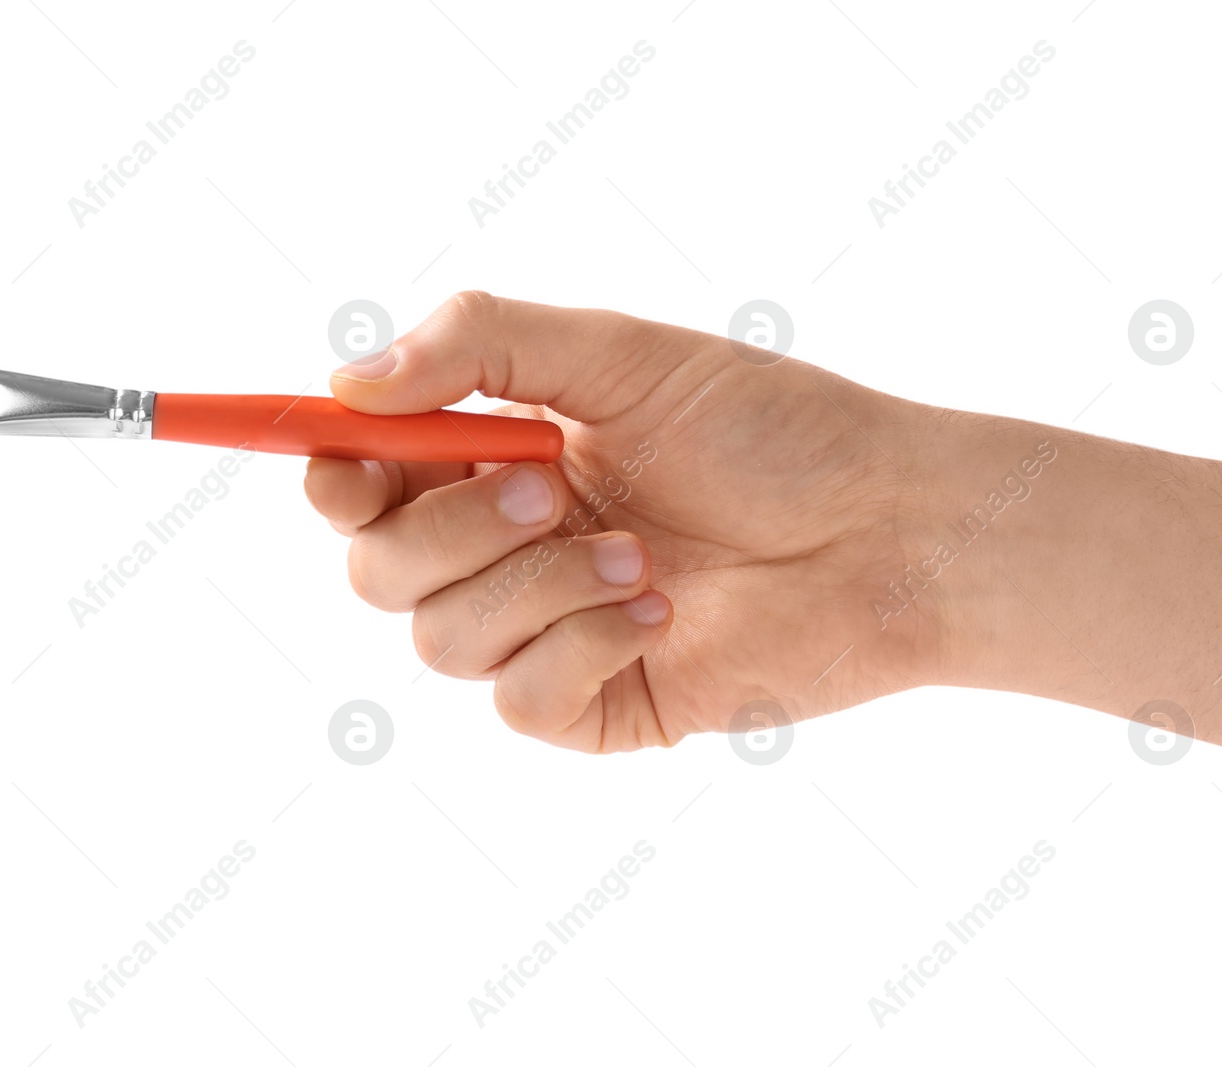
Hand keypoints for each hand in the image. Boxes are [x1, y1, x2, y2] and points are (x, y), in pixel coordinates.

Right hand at [305, 292, 942, 751]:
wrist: (887, 529)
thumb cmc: (770, 429)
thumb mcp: (622, 354)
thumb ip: (482, 343)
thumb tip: (350, 383)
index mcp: (494, 458)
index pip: (360, 479)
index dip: (334, 471)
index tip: (352, 451)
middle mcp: (504, 548)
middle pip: (377, 569)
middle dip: (451, 527)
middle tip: (549, 483)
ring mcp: (543, 633)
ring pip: (439, 640)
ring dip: (536, 586)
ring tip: (640, 553)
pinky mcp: (591, 703)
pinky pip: (518, 699)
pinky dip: (581, 646)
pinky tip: (660, 611)